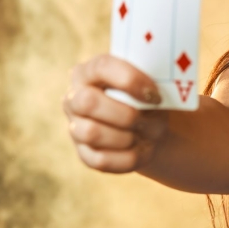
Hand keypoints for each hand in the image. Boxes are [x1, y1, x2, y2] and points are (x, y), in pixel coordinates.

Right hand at [62, 54, 168, 173]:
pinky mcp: (84, 155)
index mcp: (89, 72)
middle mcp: (74, 98)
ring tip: (144, 135)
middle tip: (145, 119)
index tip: (154, 96)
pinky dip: (128, 157)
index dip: (130, 80)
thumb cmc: (144, 100)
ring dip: (127, 137)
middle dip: (125, 113)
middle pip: (87, 102)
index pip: (102, 67)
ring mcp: (75, 128)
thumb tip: (152, 96)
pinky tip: (140, 149)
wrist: (147, 129)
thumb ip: (149, 83)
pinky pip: (102, 160)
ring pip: (91, 133)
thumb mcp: (148, 86)